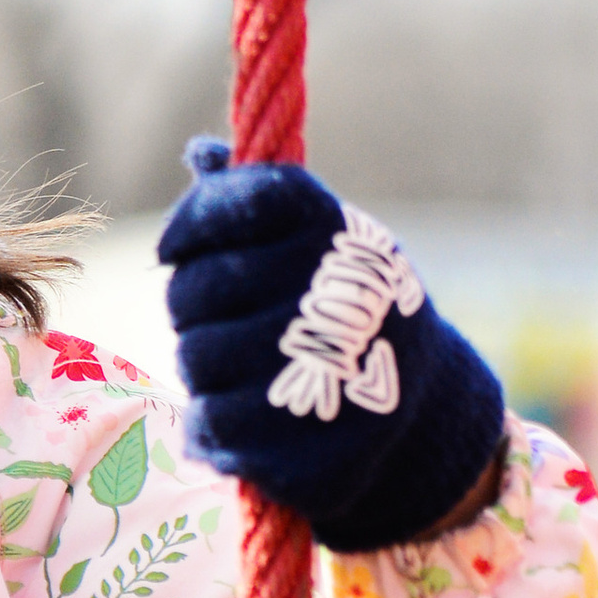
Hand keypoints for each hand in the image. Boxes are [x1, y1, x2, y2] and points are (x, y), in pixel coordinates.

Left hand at [157, 137, 503, 550]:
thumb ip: (255, 202)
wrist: (424, 404)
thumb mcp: (320, 243)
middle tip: (214, 317)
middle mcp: (335, 293)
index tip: (174, 250)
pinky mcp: (311, 442)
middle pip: (197, 287)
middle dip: (192, 304)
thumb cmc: (347, 307)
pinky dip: (212, 420)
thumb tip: (202, 155)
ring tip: (238, 365)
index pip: (239, 200)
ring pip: (196, 356)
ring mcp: (326, 371)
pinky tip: (238, 411)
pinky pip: (211, 421)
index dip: (191, 224)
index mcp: (339, 231)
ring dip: (202, 363)